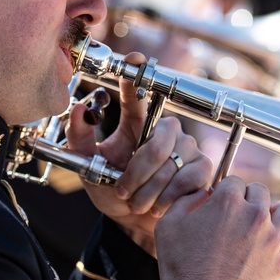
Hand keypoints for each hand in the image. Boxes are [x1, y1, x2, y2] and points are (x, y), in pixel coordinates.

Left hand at [65, 53, 214, 254]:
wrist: (136, 222)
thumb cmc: (114, 191)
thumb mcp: (89, 166)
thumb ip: (80, 138)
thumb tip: (78, 108)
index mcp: (136, 124)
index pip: (138, 92)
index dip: (137, 74)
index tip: (135, 58)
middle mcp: (165, 130)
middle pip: (158, 141)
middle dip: (137, 172)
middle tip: (124, 191)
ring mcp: (187, 148)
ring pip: (170, 164)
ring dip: (148, 191)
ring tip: (139, 201)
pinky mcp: (202, 169)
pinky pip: (187, 179)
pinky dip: (167, 198)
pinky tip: (159, 205)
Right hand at [155, 177, 279, 279]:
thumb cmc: (180, 266)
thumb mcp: (168, 225)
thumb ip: (186, 200)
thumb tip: (202, 193)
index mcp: (227, 202)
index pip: (235, 181)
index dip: (225, 191)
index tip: (220, 202)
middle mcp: (253, 216)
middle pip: (261, 192)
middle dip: (249, 199)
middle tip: (238, 215)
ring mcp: (269, 241)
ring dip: (278, 215)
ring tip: (266, 224)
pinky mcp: (278, 267)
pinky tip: (279, 257)